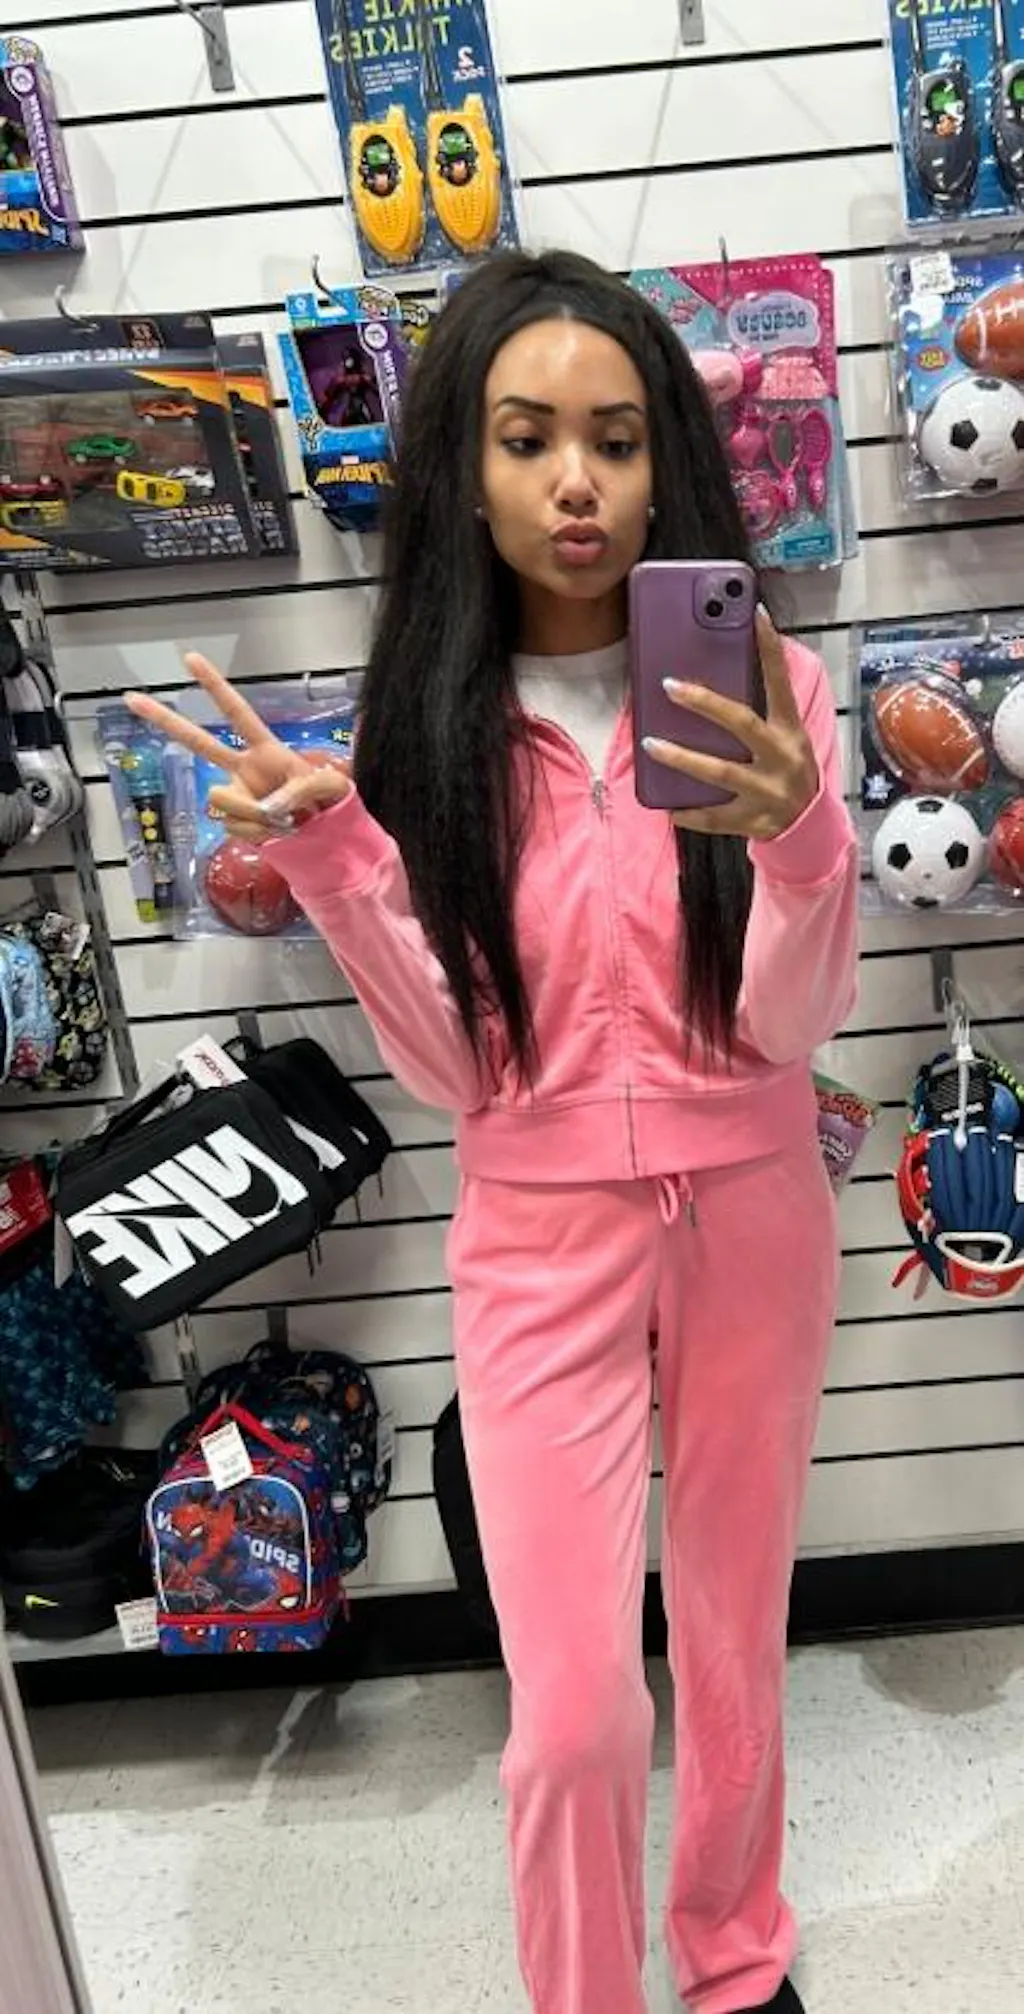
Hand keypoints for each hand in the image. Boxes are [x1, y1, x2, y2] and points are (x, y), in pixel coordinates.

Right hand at [125, 653, 351, 843]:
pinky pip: (232, 826)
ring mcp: (235, 793)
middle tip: (131, 698)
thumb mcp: (329, 786)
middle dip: (165, 720)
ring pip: (220, 799)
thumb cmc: (326, 800)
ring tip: (283, 820)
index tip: (190, 659)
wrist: (322, 832)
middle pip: (197, 741)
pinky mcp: (233, 819)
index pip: (237, 712)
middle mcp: (241, 767)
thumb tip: (267, 806)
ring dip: (250, 814)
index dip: (215, 686)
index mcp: (264, 747)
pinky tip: (271, 831)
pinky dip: (254, 833)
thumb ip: (302, 789)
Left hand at [643, 609, 818, 839]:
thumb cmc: (789, 771)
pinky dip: (688, 812)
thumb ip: (761, 714)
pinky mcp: (753, 820)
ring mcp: (768, 792)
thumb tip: (720, 675)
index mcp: (791, 732)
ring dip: (682, 758)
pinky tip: (666, 806)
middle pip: (742, 724)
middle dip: (705, 703)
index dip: (770, 650)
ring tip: (649, 744)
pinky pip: (713, 817)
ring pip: (719, 772)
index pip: (780, 684)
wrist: (811, 825)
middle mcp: (782, 759)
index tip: (755, 614)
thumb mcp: (787, 739)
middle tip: (669, 686)